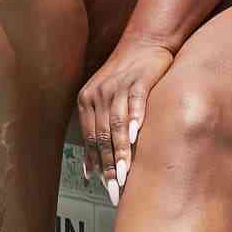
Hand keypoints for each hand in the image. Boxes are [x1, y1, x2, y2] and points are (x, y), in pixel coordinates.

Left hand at [77, 37, 174, 203]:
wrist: (145, 42)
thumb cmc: (126, 76)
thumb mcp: (106, 101)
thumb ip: (98, 131)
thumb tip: (90, 170)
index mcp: (87, 100)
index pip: (90, 138)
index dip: (97, 164)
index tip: (104, 187)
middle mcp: (98, 93)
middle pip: (102, 135)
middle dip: (109, 165)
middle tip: (115, 189)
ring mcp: (118, 86)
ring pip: (116, 123)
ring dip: (121, 151)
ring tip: (125, 173)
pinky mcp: (139, 79)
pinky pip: (136, 102)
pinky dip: (136, 120)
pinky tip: (138, 137)